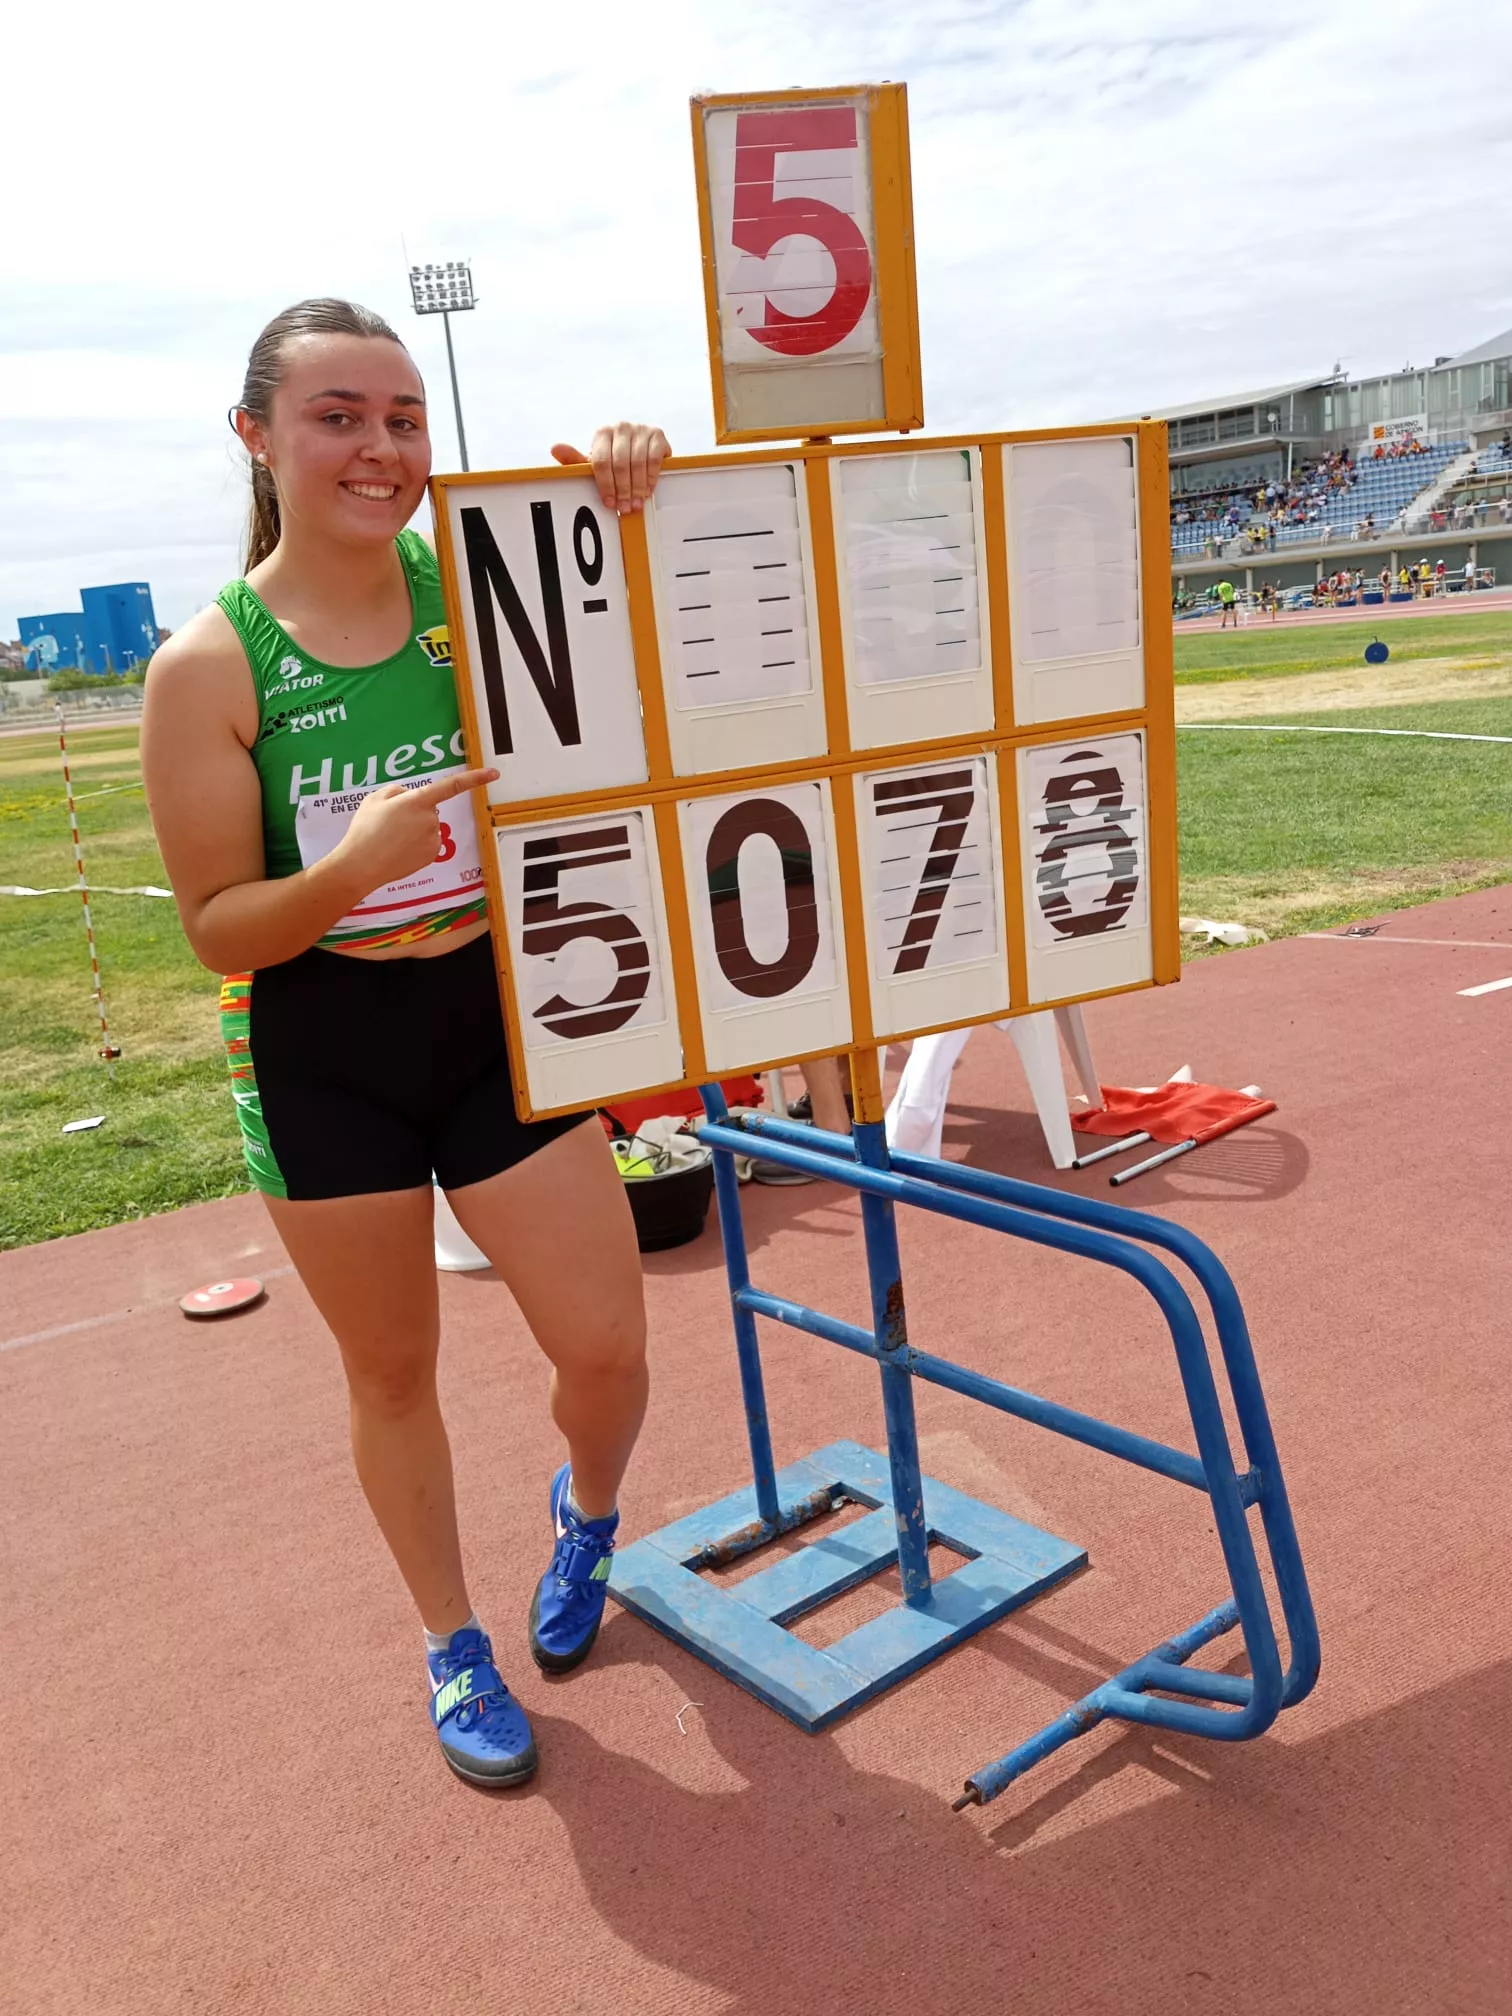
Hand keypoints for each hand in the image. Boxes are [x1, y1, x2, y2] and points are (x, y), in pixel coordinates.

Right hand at [334, 768, 496, 889]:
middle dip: (414, 810)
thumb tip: (410, 796)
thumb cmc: (365, 830)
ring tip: (390, 837)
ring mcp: (433, 838)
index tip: (494, 774)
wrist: (361, 865)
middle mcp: (431, 819)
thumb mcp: (374, 799)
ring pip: (427, 826)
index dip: (474, 778)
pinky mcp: (432, 855)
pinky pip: (427, 842)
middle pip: (428, 808)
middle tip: (389, 822)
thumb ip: (396, 791)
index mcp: (418, 801)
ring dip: (414, 828)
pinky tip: (398, 849)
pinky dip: (416, 844)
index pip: (452, 786)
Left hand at [551, 423, 670, 515]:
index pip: (601, 461)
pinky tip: (647, 491)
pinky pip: (654, 459)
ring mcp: (640, 429)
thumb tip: (555, 449)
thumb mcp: (594, 463)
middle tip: (624, 508)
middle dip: (622, 490)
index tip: (609, 503)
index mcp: (602, 433)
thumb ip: (575, 460)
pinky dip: (651, 478)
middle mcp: (620, 427)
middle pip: (620, 464)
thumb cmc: (613, 458)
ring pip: (638, 463)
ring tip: (636, 504)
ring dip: (637, 488)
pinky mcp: (657, 434)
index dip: (605, 485)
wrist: (639, 448)